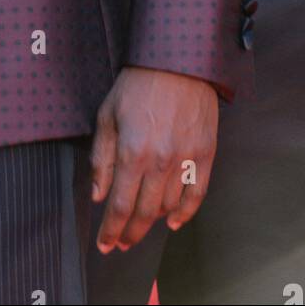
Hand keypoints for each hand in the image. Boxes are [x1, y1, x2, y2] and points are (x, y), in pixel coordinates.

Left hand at [91, 66, 217, 252]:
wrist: (177, 61)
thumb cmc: (137, 85)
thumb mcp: (107, 116)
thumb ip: (101, 159)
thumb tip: (98, 194)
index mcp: (132, 152)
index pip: (120, 206)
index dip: (111, 230)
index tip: (105, 244)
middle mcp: (160, 161)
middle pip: (144, 213)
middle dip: (130, 233)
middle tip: (121, 243)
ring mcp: (186, 159)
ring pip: (169, 206)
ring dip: (153, 221)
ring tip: (140, 225)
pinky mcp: (205, 154)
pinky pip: (197, 194)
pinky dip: (185, 212)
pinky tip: (173, 221)